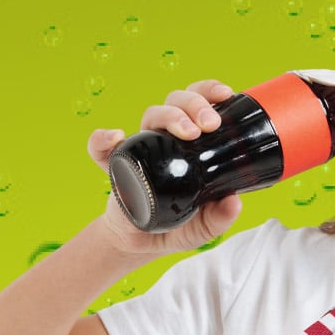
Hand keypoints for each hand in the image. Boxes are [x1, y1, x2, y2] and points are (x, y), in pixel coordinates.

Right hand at [87, 79, 243, 256]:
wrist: (142, 243)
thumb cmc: (178, 226)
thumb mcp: (204, 226)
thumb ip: (219, 217)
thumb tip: (234, 202)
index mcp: (193, 143)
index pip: (200, 105)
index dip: (210, 91)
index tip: (226, 94)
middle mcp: (167, 138)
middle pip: (177, 103)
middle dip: (195, 104)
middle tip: (210, 124)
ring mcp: (142, 149)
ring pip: (152, 114)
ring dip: (170, 115)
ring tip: (187, 131)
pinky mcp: (116, 166)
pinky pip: (101, 147)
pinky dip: (102, 138)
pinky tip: (114, 137)